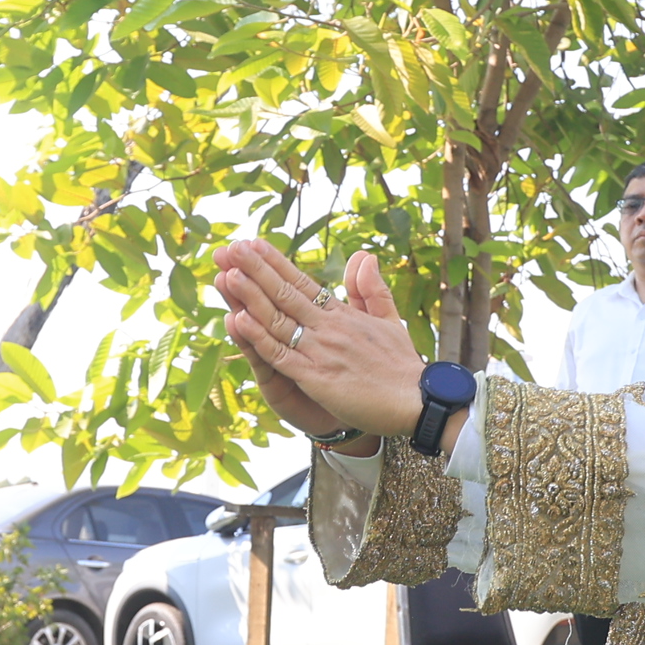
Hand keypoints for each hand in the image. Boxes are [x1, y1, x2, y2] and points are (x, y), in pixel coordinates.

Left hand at [215, 239, 428, 439]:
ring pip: (279, 320)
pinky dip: (259, 338)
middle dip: (255, 270)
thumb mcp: (389, 320)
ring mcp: (321, 351)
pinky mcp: (317, 378)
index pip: (302, 282)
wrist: (417, 401)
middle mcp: (329, 327)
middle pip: (285, 294)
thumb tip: (365, 255)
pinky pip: (281, 355)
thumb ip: (371, 290)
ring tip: (228, 273)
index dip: (275, 263)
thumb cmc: (403, 366)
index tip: (252, 244)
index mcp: (342, 314)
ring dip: (251, 297)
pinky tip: (238, 321)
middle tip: (230, 248)